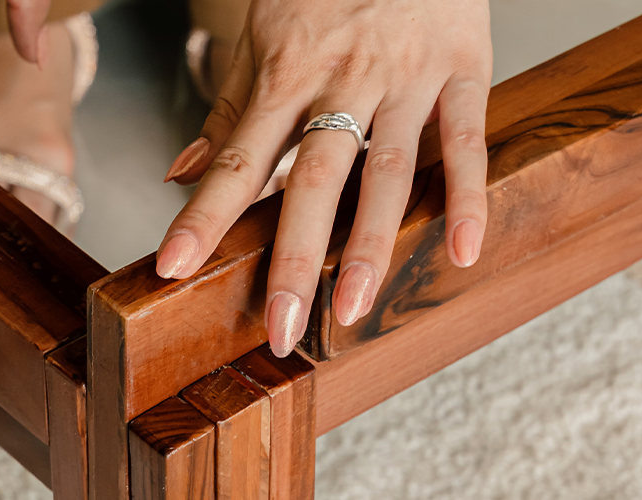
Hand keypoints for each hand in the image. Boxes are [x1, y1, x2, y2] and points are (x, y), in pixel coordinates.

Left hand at [156, 0, 492, 355]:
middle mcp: (344, 81)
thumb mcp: (265, 35)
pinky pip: (468, 139)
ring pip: (390, 169)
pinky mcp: (463, 69)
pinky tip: (463, 252)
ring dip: (372, 244)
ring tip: (353, 309)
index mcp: (288, 74)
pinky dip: (469, 195)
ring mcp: (406, 77)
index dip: (205, 215)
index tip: (173, 268)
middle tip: (279, 325)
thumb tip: (179, 175)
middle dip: (294, 255)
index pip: (237, 156)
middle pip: (313, 177)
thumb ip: (229, 109)